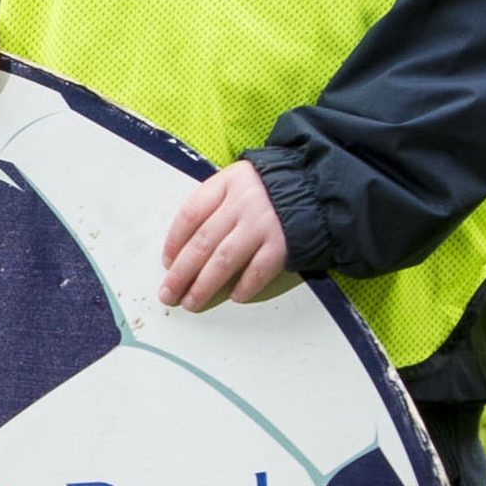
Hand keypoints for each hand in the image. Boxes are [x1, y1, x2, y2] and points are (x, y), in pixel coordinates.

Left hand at [160, 160, 290, 309]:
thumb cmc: (270, 191)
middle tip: (168, 293)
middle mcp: (242, 204)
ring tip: (192, 302)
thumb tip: (183, 248)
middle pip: (202, 243)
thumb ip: (214, 206)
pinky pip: (259, 270)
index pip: (190, 215)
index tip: (166, 263)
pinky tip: (233, 297)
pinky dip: (245, 286)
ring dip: (204, 285)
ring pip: (225, 261)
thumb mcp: (238, 184)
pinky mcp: (285, 244)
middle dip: (181, 273)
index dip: (174, 242)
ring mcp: (264, 225)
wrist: (319, 190)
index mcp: (226, 184)